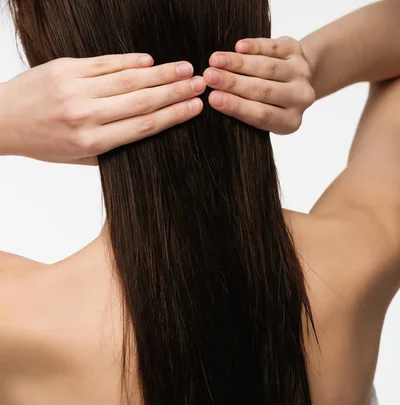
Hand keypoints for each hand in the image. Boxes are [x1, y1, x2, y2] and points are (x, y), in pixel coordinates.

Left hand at [0, 54, 205, 163]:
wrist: (3, 120)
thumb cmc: (43, 142)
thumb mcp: (78, 158)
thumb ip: (111, 147)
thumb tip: (147, 129)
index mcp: (91, 142)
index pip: (143, 125)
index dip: (173, 115)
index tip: (195, 107)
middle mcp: (85, 115)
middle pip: (141, 100)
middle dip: (175, 91)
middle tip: (200, 83)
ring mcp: (75, 88)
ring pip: (127, 78)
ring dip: (160, 73)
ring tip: (185, 68)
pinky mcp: (65, 68)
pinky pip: (104, 62)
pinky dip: (129, 61)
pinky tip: (150, 61)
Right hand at [203, 37, 315, 133]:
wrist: (294, 80)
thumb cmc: (269, 104)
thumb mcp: (260, 117)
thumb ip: (244, 112)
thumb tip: (215, 98)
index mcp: (290, 122)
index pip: (261, 115)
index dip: (236, 106)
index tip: (212, 98)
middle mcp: (300, 98)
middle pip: (263, 90)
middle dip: (232, 82)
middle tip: (209, 77)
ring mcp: (301, 73)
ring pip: (267, 67)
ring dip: (238, 63)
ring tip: (215, 60)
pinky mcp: (297, 51)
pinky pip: (273, 48)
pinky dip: (254, 46)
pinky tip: (238, 47)